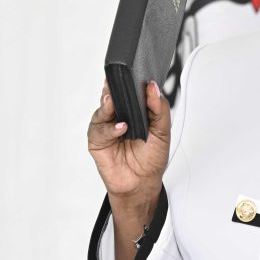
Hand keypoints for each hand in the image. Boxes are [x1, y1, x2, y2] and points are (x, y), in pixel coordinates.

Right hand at [87, 79, 170, 199]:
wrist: (142, 184)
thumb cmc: (151, 159)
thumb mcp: (163, 132)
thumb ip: (159, 109)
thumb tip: (153, 89)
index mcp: (134, 111)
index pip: (129, 91)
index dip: (129, 81)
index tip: (134, 74)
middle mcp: (118, 116)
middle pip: (112, 96)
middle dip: (113, 88)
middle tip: (117, 82)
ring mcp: (106, 128)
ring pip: (102, 110)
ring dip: (107, 105)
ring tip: (114, 103)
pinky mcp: (97, 141)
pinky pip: (99, 130)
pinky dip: (109, 128)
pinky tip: (120, 128)